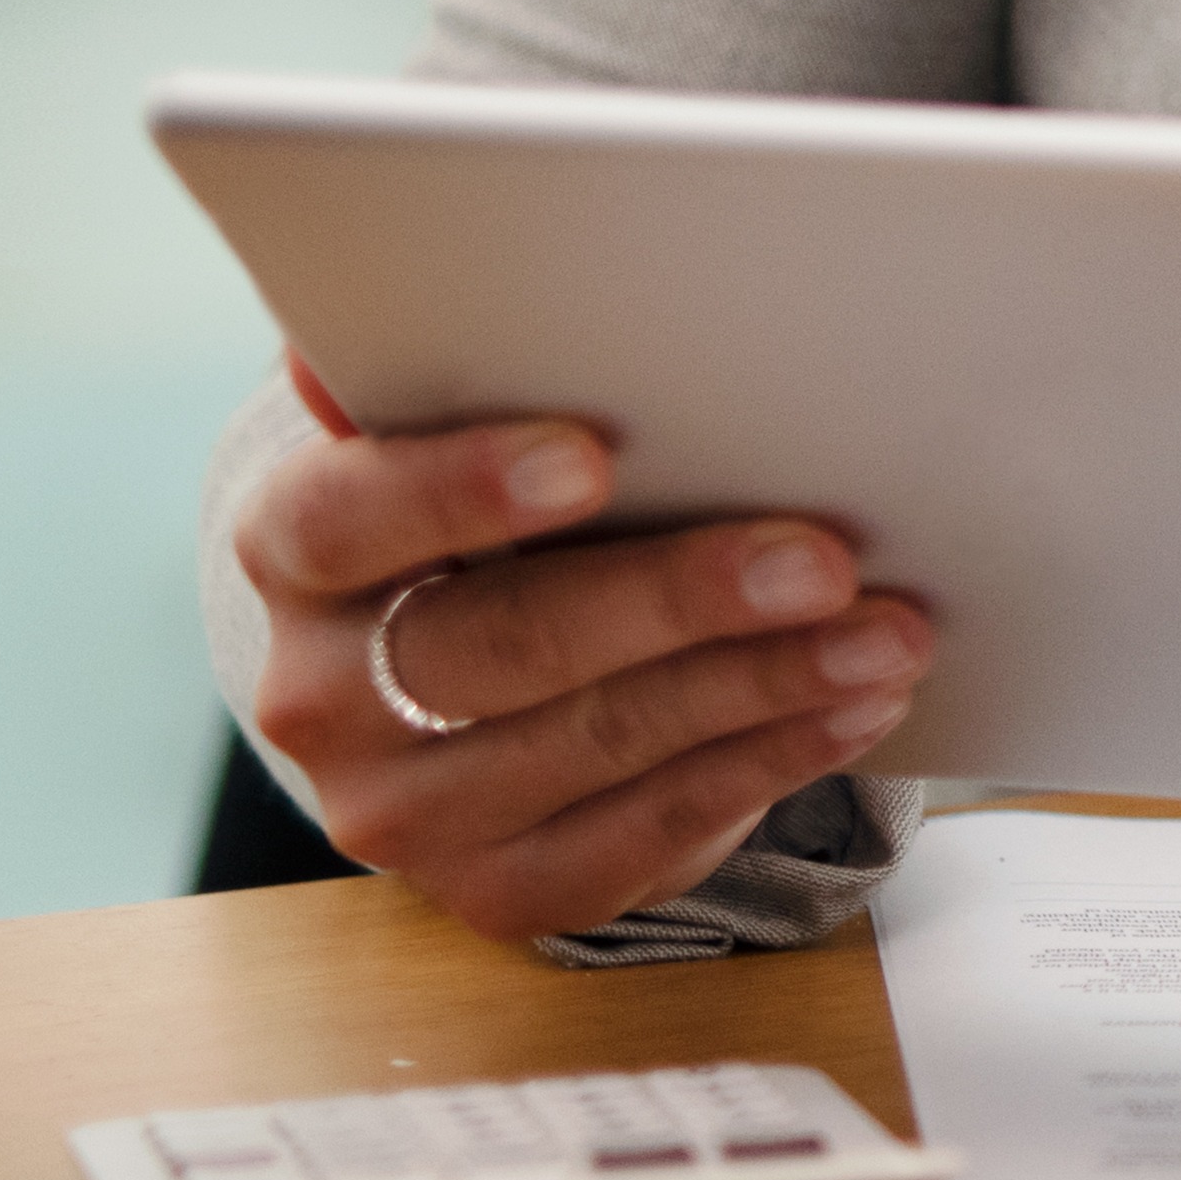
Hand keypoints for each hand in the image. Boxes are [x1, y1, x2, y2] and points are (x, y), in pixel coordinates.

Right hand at [227, 391, 936, 946]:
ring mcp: (404, 814)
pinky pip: (643, 836)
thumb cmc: (480, 509)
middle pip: (501, 646)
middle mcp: (320, 697)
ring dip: (762, 685)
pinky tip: (849, 708)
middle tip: (823, 558)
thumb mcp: (452, 428)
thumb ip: (448, 363)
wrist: (446, 670)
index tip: (591, 454)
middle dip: (679, 597)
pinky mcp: (496, 891)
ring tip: (885, 634)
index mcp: (294, 553)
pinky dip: (764, 764)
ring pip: (597, 743)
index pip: (350, 516)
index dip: (461, 485)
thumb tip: (425, 288)